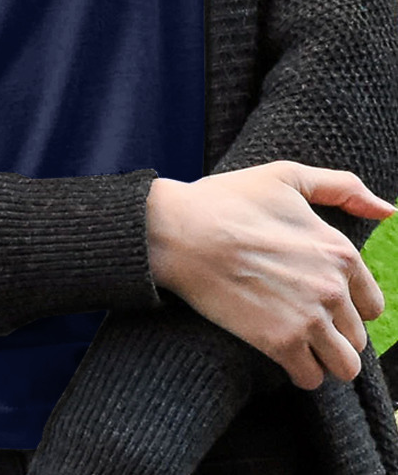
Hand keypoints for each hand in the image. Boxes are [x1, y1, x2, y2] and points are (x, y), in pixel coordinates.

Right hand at [145, 161, 395, 390]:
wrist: (178, 231)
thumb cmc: (227, 200)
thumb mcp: (285, 177)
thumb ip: (341, 188)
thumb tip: (388, 210)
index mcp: (340, 251)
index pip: (371, 304)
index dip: (345, 304)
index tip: (317, 299)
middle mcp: (333, 288)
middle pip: (357, 337)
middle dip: (332, 332)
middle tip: (297, 318)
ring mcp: (308, 318)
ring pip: (344, 366)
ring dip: (323, 359)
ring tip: (296, 343)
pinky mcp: (279, 342)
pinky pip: (311, 379)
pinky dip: (300, 372)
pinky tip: (280, 353)